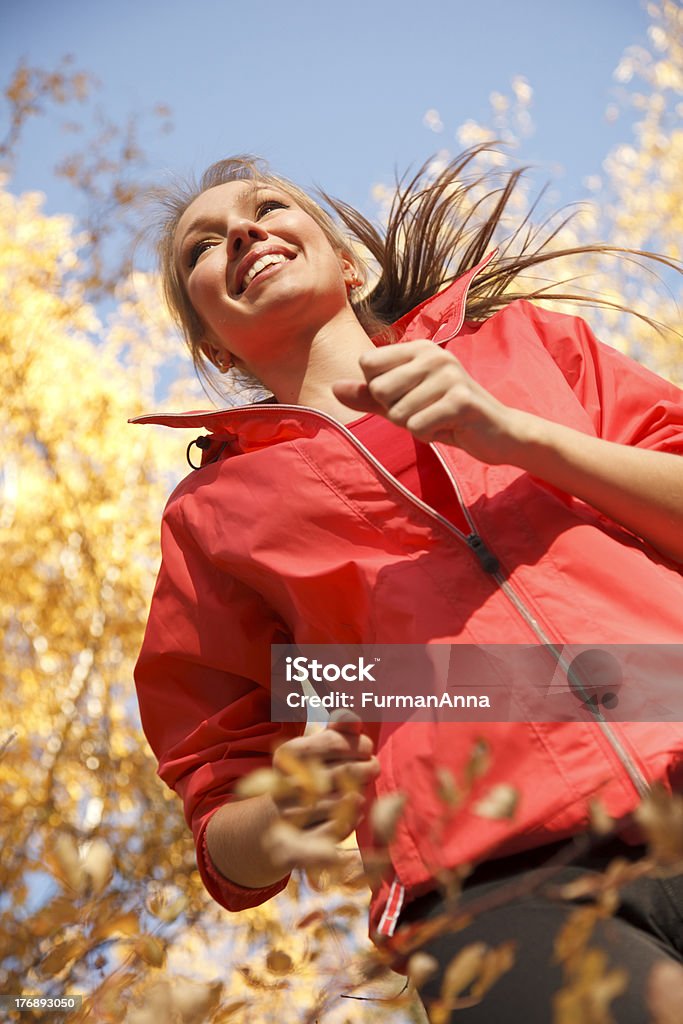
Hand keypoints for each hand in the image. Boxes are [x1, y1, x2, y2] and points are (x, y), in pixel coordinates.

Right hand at [266, 719, 379, 870]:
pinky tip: (355, 812)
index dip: (359, 744)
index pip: (335, 741)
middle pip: (345, 772)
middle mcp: (284, 785)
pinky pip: (338, 831)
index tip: (366, 747)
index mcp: (287, 755)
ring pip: (345, 803)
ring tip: (361, 790)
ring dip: (361, 794)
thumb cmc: (308, 774)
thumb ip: (337, 729)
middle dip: (367, 768)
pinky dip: (352, 820)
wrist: (276, 820)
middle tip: (372, 768)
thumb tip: (350, 717)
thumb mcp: (317, 747)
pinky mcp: (299, 844)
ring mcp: (289, 817)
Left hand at [333, 339, 527, 465]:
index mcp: (418, 348)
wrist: (497, 433)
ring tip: (438, 420)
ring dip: (415, 426)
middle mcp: (433, 355)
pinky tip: (448, 428)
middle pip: (379, 389)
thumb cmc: (446, 416)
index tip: (408, 397)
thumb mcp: (403, 404)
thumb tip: (334, 388)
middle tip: (424, 412)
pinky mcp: (461, 400)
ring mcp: (449, 375)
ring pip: (397, 413)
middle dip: (395, 411)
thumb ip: (368, 396)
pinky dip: (428, 435)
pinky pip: (417, 426)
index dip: (379, 392)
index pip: (367, 365)